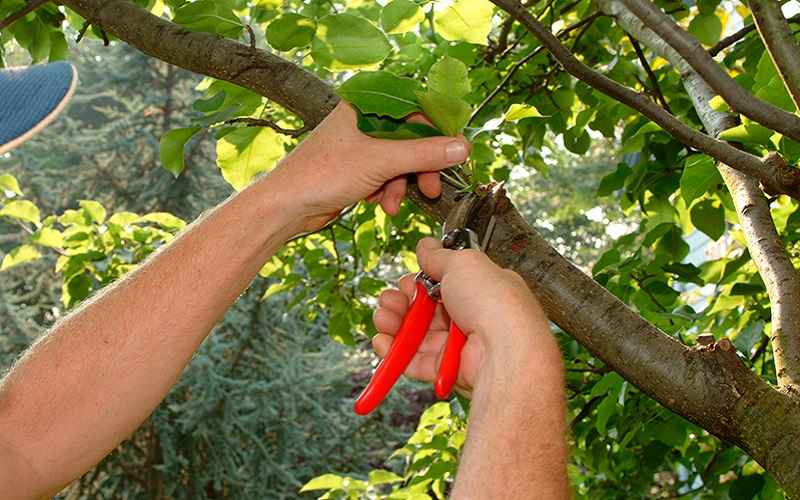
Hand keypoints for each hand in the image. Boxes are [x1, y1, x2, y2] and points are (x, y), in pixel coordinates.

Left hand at [270, 102, 469, 233]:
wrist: (286, 208)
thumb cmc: (320, 175)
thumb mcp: (380, 162)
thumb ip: (423, 154)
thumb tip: (461, 147)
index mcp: (363, 105)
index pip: (412, 107)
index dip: (435, 128)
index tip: (454, 148)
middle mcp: (362, 122)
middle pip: (409, 138)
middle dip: (420, 166)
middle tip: (431, 187)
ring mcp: (359, 147)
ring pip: (399, 161)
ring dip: (402, 184)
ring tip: (394, 202)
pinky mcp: (356, 170)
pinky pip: (386, 176)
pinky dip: (388, 191)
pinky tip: (380, 204)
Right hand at [371, 238, 556, 397]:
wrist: (503, 351)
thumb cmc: (494, 304)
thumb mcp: (463, 263)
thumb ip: (439, 256)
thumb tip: (426, 245)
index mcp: (479, 290)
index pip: (441, 284)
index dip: (419, 281)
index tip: (409, 280)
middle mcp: (470, 317)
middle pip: (424, 309)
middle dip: (400, 303)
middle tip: (390, 300)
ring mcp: (457, 345)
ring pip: (415, 335)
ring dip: (393, 325)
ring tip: (384, 320)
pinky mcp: (446, 370)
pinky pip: (414, 361)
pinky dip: (395, 353)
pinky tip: (384, 342)